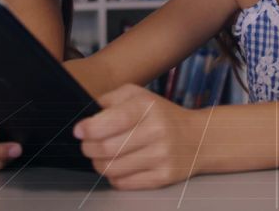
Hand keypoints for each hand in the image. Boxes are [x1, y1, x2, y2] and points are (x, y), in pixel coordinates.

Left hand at [75, 83, 206, 189]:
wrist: (198, 138)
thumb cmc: (161, 114)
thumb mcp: (139, 95)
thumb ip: (110, 99)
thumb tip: (85, 117)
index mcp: (147, 106)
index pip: (109, 121)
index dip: (87, 129)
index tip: (79, 131)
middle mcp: (156, 130)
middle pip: (105, 149)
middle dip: (88, 148)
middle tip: (88, 145)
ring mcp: (161, 156)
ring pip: (111, 168)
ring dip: (98, 163)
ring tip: (102, 156)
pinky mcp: (163, 177)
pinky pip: (123, 182)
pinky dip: (113, 176)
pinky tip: (119, 165)